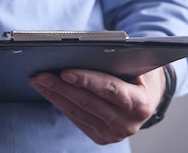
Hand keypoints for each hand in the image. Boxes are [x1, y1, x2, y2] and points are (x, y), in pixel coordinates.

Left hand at [30, 67, 165, 144]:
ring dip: (55, 95)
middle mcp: (128, 123)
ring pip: (77, 112)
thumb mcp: (137, 63)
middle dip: (61, 87)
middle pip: (88, 102)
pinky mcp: (101, 137)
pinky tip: (48, 91)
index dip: (87, 80)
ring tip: (38, 80)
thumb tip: (85, 51)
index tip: (65, 72)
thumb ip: (117, 59)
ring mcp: (113, 133)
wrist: (149, 97)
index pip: (110, 90)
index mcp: (140, 104)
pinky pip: (76, 119)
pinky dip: (60, 103)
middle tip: (41, 74)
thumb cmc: (140, 73)